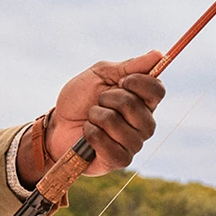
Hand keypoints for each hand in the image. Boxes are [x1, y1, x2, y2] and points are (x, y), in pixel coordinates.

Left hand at [45, 50, 165, 174]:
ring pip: (119, 126)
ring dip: (97, 117)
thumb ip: (129, 66)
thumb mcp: (100, 75)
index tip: (120, 80)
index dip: (138, 83)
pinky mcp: (120, 161)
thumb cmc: (79, 99)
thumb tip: (158, 54)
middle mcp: (144, 124)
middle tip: (98, 102)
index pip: (157, 90)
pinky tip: (88, 135)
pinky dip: (92, 135)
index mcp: (143, 101)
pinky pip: (110, 147)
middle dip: (109, 99)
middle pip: (137, 108)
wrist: (57, 124)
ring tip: (91, 118)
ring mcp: (133, 144)